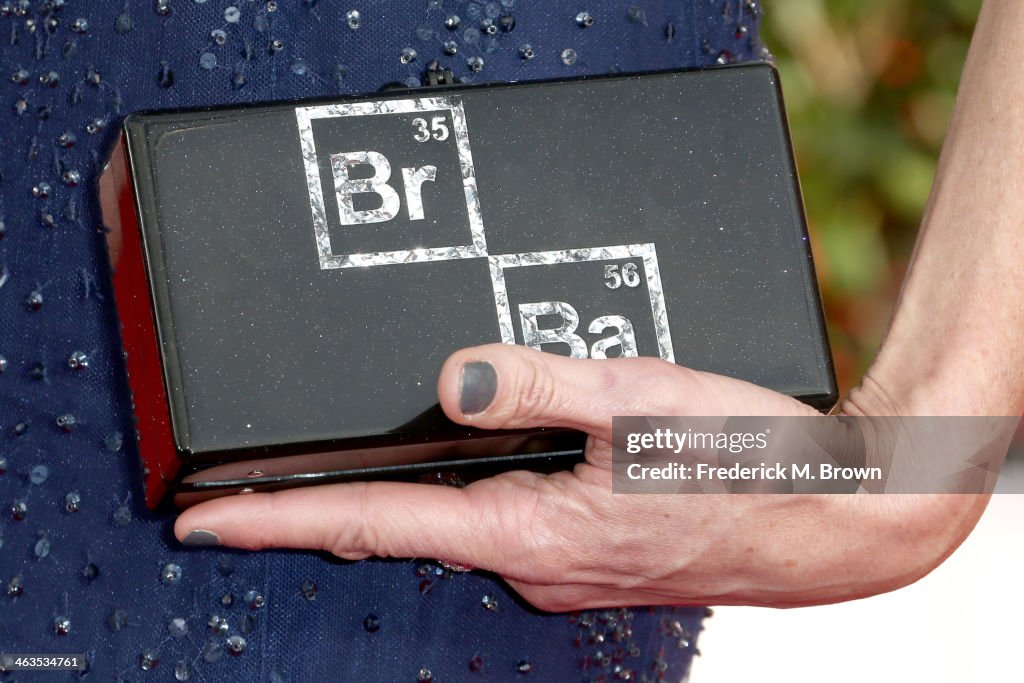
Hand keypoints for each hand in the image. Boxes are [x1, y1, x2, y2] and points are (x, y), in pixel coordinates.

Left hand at [174, 344, 984, 610]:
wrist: (831, 520)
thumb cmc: (746, 465)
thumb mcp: (637, 400)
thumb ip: (533, 386)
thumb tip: (450, 378)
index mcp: (528, 528)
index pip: (368, 522)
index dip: (274, 520)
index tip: (203, 519)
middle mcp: (533, 563)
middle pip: (400, 526)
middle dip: (323, 506)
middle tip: (254, 483)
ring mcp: (561, 567)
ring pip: (453, 524)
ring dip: (400, 497)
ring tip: (350, 465)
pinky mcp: (588, 555)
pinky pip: (502, 523)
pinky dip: (467, 495)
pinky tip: (479, 465)